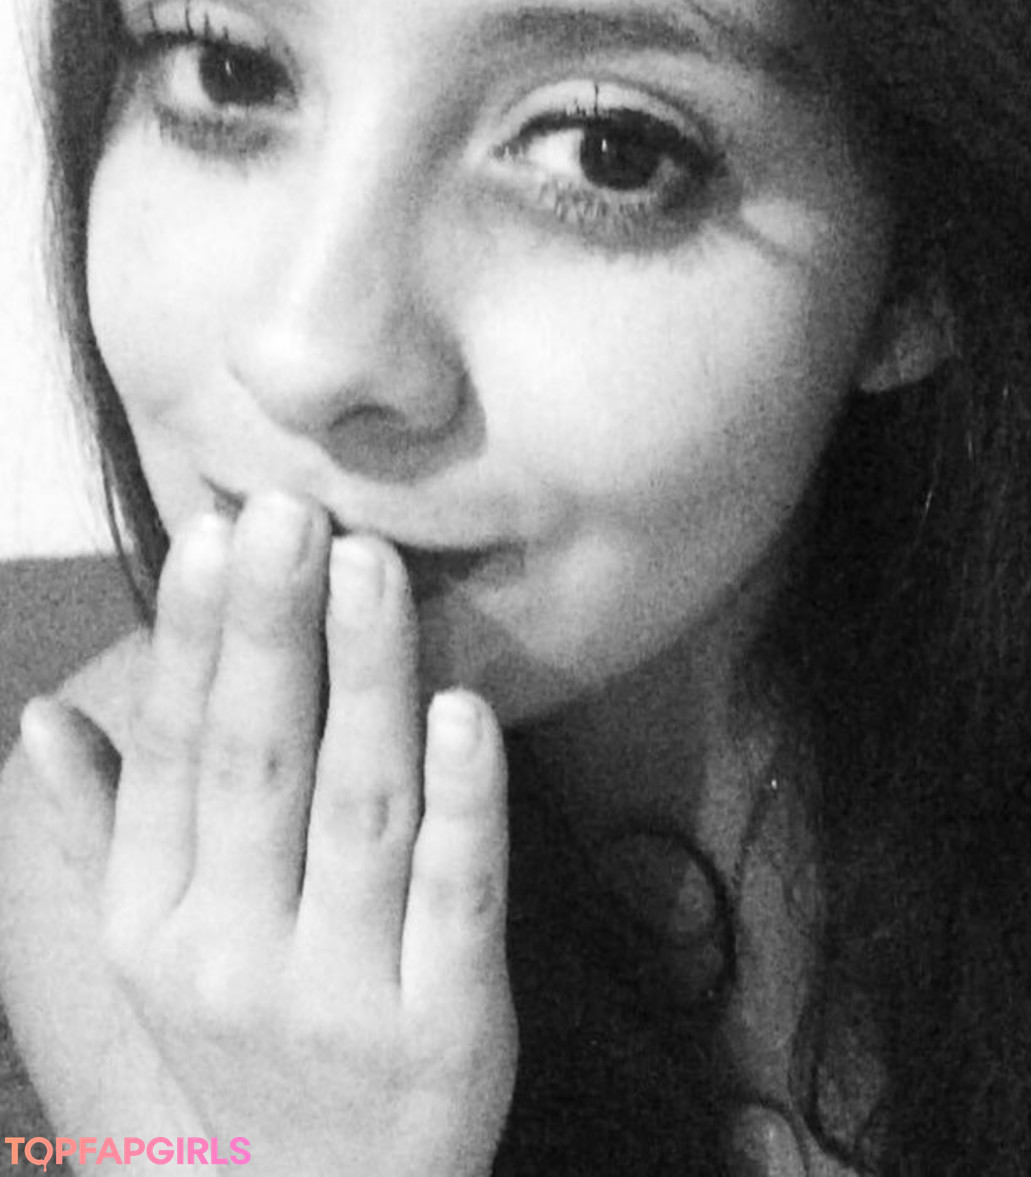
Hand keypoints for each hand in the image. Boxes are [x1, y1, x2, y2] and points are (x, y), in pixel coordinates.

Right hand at [21, 493, 516, 1175]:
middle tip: (290, 511)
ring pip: (361, 808)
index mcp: (159, 923)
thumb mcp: (151, 948)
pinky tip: (463, 710)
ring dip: (365, 679)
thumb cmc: (246, 1042)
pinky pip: (459, 898)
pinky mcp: (450, 1029)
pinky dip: (463, 805)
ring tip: (370, 566)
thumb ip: (104, 828)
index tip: (215, 530)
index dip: (193, 639)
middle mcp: (237, 956)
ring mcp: (345, 996)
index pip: (176, 754)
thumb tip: (38, 717)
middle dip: (273, 631)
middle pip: (260, 764)